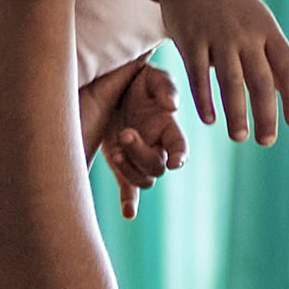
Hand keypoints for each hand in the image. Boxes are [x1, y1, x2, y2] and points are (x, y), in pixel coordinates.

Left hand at [102, 60, 186, 219]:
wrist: (109, 85)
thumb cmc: (136, 79)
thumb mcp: (151, 75)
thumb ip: (165, 87)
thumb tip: (171, 106)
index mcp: (167, 127)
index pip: (179, 145)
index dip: (180, 155)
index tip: (174, 161)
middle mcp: (156, 146)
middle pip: (156, 166)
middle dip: (141, 153)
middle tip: (125, 133)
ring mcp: (138, 159)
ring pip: (143, 180)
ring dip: (130, 171)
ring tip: (115, 151)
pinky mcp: (121, 165)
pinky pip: (128, 190)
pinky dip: (130, 203)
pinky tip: (128, 213)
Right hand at [158, 0, 288, 143]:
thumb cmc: (228, 3)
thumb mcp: (257, 21)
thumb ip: (270, 55)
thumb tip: (285, 92)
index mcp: (267, 29)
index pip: (287, 67)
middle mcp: (246, 34)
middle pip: (261, 81)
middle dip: (265, 114)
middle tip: (266, 141)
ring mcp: (217, 36)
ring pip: (230, 83)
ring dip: (236, 113)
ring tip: (240, 136)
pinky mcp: (190, 40)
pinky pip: (199, 76)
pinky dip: (205, 100)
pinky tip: (210, 119)